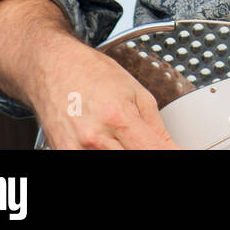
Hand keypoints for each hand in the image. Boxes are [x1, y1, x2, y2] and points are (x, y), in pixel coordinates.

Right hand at [30, 35, 180, 149]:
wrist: (51, 66)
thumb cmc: (91, 72)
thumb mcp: (136, 92)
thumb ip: (156, 126)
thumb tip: (171, 147)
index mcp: (118, 117)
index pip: (154, 151)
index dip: (170, 153)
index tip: (178, 152)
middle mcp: (94, 138)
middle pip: (133, 159)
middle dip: (147, 152)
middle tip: (148, 142)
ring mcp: (75, 150)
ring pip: (110, 163)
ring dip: (125, 152)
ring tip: (127, 140)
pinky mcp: (62, 153)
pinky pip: (90, 161)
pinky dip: (104, 152)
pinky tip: (108, 143)